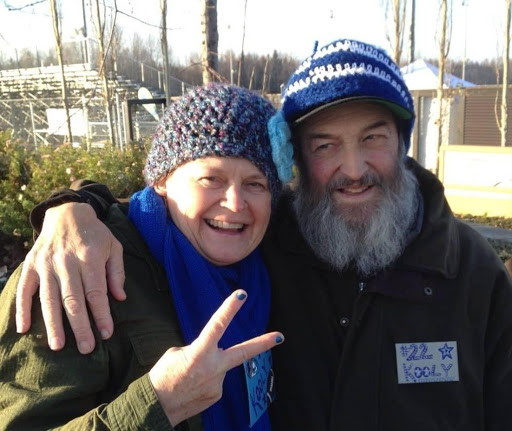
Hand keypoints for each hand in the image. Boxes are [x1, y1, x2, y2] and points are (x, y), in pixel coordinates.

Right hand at [16, 202, 125, 353]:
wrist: (67, 213)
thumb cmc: (95, 234)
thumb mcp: (114, 247)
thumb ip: (117, 272)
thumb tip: (120, 298)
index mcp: (89, 258)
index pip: (96, 293)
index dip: (101, 315)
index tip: (106, 333)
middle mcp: (66, 262)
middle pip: (73, 300)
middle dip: (80, 327)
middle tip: (86, 348)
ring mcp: (46, 264)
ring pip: (49, 299)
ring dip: (53, 325)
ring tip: (58, 346)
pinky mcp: (31, 265)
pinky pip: (25, 289)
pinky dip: (22, 309)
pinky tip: (23, 328)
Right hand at [149, 290, 283, 425]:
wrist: (156, 407)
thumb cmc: (162, 376)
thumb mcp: (176, 353)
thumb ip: (198, 348)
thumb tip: (210, 351)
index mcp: (199, 352)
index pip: (217, 325)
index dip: (229, 309)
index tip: (241, 295)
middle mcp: (213, 368)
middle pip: (243, 352)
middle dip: (263, 343)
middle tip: (280, 336)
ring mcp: (218, 383)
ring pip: (220, 367)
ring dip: (209, 367)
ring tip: (190, 377)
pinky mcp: (217, 394)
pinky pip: (215, 381)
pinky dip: (206, 379)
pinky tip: (193, 385)